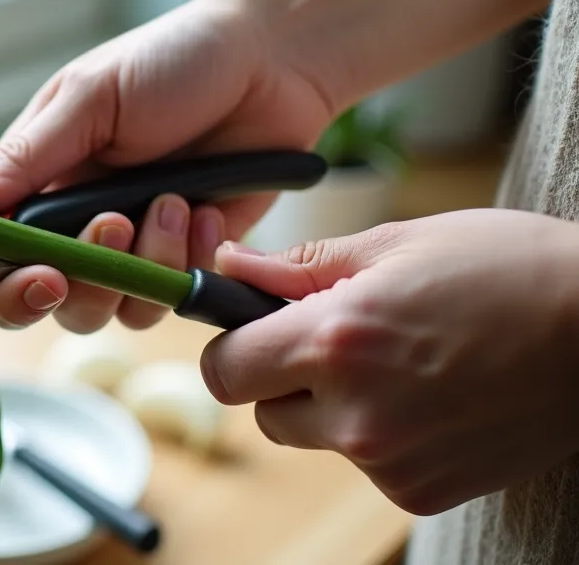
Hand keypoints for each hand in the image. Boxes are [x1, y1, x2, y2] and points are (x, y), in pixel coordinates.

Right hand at [0, 0, 333, 331]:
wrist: (273, 61)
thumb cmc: (173, 61)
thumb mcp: (89, 100)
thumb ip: (20, 161)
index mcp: (36, 184)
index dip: (8, 284)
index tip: (42, 275)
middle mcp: (75, 226)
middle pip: (50, 302)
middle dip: (83, 282)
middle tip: (114, 228)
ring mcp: (132, 249)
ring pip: (114, 310)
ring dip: (146, 264)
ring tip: (176, 201)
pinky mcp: (185, 262)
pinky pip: (172, 299)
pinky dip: (189, 261)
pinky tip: (208, 209)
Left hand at [202, 209, 578, 514]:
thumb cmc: (509, 269)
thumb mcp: (398, 243)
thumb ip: (300, 266)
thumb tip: (230, 267)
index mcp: (336, 341)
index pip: (225, 369)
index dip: (234, 345)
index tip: (256, 329)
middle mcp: (354, 413)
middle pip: (262, 410)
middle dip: (283, 375)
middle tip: (339, 340)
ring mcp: (389, 460)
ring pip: (314, 437)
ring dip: (333, 406)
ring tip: (401, 362)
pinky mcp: (422, 491)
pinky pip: (366, 463)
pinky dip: (383, 434)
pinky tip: (433, 396)